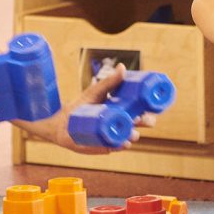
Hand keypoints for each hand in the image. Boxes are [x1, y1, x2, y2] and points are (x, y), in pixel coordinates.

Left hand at [15, 64, 153, 154]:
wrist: (61, 122)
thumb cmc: (80, 105)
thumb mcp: (96, 92)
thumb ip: (109, 81)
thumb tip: (123, 67)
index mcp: (122, 109)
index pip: (140, 109)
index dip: (148, 109)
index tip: (152, 107)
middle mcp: (121, 122)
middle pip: (140, 123)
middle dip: (146, 122)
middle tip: (145, 120)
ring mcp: (114, 135)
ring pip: (130, 136)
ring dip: (134, 135)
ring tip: (132, 132)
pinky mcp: (106, 145)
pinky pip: (118, 147)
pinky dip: (122, 146)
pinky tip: (124, 143)